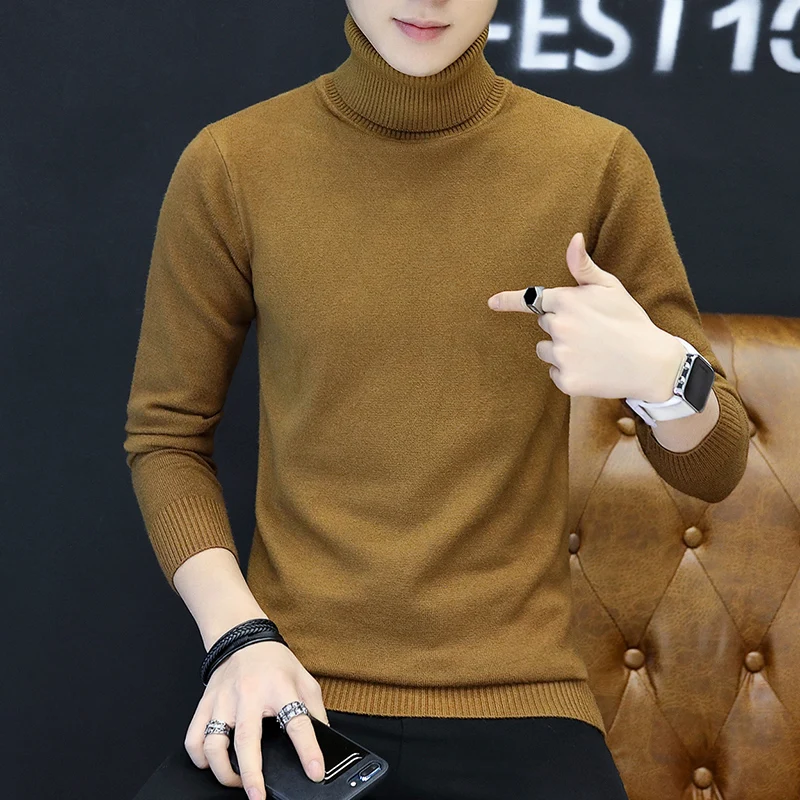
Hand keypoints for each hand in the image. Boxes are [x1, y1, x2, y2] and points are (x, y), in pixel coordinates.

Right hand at [184, 639, 329, 799]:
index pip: (297, 721)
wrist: (243, 637)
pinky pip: (194, 738)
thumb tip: (325, 743)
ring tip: (238, 781)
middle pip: (247, 739)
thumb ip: (314, 711)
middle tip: (259, 796)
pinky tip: (212, 764)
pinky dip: (199, 758)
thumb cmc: (274, 661)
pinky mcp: (205, 704)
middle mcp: (249, 694)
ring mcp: (224, 700)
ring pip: (214, 744)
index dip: (308, 749)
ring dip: (224, 771)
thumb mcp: (304, 680)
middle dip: (252, 774)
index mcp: (280, 687)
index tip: (315, 771)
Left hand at [487, 232, 681, 400]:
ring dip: (561, 350)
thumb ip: (583, 267)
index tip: (491, 302)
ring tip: (591, 350)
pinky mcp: (566, 380)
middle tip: (590, 330)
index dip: (512, 301)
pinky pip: (555, 374)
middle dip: (561, 325)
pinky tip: (592, 369)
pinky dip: (569, 373)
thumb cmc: (630, 321)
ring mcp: (562, 355)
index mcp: (566, 301)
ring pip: (545, 350)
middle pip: (544, 325)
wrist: (652, 364)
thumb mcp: (610, 287)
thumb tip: (573, 238)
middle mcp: (559, 327)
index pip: (532, 300)